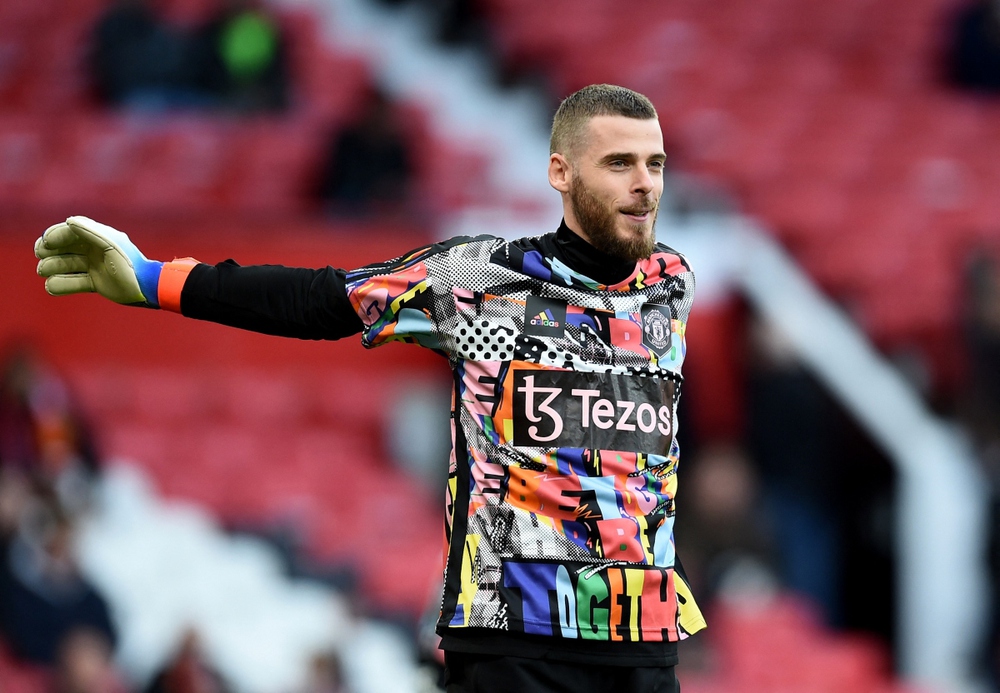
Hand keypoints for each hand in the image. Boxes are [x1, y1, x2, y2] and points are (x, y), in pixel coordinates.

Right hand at [35, 216, 162, 306]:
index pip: (70, 231)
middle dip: (49, 251)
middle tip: (40, 256)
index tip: (46, 243)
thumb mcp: (110, 245)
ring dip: (52, 267)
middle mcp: (94, 250)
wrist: (145, 287)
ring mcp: (94, 266)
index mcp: (98, 237)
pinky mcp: (96, 282)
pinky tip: (51, 286)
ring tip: (44, 271)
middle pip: (64, 248)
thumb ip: (90, 232)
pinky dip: (61, 285)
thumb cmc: (128, 263)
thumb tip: (69, 220)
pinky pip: (74, 282)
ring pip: (66, 265)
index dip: (55, 235)